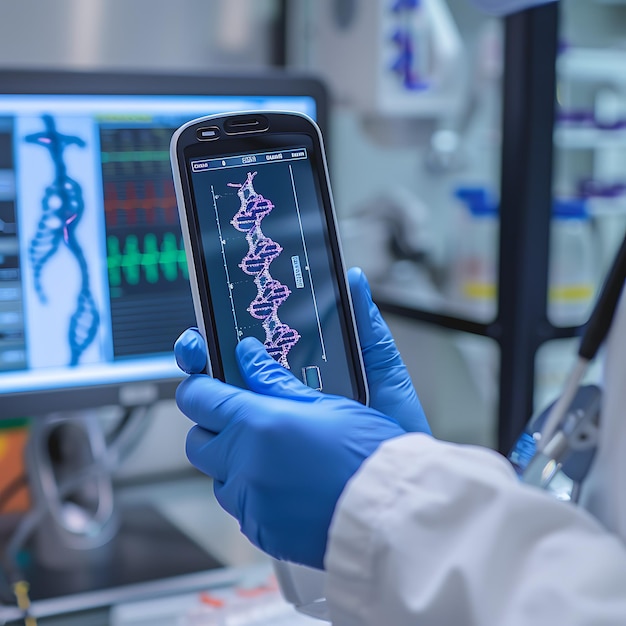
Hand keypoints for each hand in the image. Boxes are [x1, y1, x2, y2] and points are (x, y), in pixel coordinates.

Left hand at [173, 267, 430, 568]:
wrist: (392, 513)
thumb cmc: (369, 455)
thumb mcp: (327, 404)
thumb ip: (276, 380)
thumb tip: (248, 356)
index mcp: (258, 425)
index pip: (198, 398)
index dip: (198, 387)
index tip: (205, 383)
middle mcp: (245, 465)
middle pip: (198, 441)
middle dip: (213, 427)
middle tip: (243, 419)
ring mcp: (250, 502)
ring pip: (217, 477)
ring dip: (234, 463)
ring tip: (274, 455)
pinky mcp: (261, 530)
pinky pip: (241, 506)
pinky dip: (253, 492)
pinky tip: (287, 484)